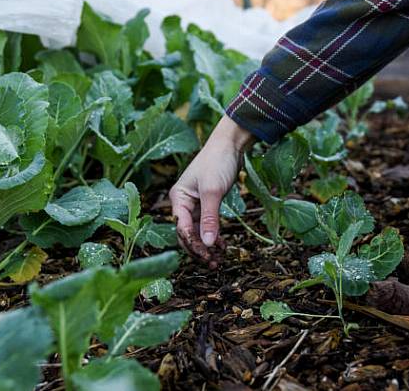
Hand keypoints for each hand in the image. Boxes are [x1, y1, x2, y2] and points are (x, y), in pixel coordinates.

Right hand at [169, 116, 253, 267]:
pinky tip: (222, 246)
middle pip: (187, 234)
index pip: (182, 228)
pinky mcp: (207, 204)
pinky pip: (207, 225)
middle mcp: (183, 203)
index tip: (207, 257)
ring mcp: (195, 204)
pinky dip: (214, 236)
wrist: (230, 145)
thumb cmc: (217, 163)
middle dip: (199, 249)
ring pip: (198, 232)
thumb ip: (210, 218)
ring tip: (218, 260)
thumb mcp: (213, 192)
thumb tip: (208, 244)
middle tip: (213, 263)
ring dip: (207, 246)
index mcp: (178, 199)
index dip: (194, 245)